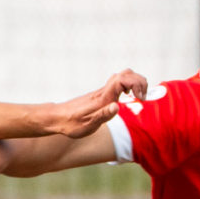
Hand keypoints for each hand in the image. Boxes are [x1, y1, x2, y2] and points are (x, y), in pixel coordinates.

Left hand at [29, 69, 149, 138]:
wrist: (57, 118)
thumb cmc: (71, 124)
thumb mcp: (87, 125)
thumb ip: (103, 115)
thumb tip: (117, 106)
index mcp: (103, 98)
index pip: (123, 79)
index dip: (136, 84)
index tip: (140, 98)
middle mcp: (104, 91)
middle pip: (127, 73)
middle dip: (140, 81)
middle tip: (142, 98)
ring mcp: (103, 91)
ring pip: (123, 76)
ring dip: (135, 82)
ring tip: (138, 97)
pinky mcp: (101, 95)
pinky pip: (119, 83)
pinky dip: (129, 86)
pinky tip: (127, 98)